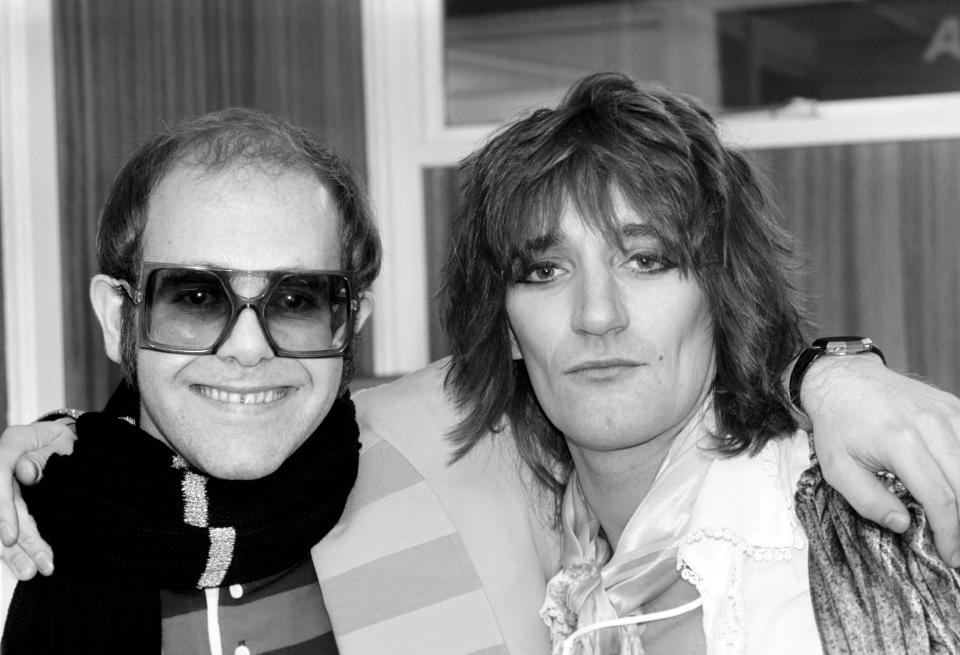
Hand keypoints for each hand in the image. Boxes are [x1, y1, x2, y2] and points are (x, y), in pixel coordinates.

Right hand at [0, 420, 75, 577]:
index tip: (11, 538)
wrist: (67, 441)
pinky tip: (27, 564)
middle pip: (0, 506)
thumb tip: (25, 473)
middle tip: (33, 569)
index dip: (3, 509)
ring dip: (15, 551)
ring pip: (2, 524)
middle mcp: (2, 466)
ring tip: (31, 573)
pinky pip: (10, 526)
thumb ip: (44, 457)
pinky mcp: (10, 501)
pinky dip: (19, 547)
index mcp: (12, 444)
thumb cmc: (66, 441)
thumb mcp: (63, 442)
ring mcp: (4, 485)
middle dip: (16, 542)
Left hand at [803, 354, 959, 565]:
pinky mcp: (954, 407)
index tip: (951, 556)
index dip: (950, 532)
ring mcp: (947, 413)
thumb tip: (904, 525)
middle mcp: (931, 425)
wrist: (843, 379)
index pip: (940, 497)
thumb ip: (868, 500)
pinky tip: (959, 489)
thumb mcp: (836, 468)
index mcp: (901, 442)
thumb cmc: (838, 425)